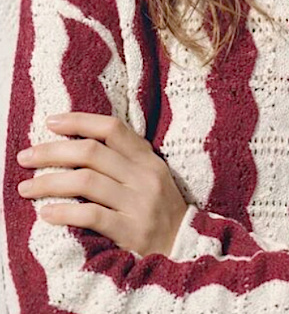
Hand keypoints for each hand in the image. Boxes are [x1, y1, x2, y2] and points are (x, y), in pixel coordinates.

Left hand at [16, 112, 187, 257]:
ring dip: (50, 182)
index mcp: (147, 158)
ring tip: (26, 188)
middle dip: (52, 151)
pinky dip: (65, 212)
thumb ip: (122, 159)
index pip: (111, 128)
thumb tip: (75, 143)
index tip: (50, 122)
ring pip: (86, 181)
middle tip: (25, 157)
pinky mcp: (131, 230)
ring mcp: (139, 202)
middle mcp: (144, 175)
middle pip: (91, 152)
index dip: (79, 121)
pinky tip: (46, 213)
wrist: (184, 246)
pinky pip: (92, 215)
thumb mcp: (149, 175)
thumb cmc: (158, 208)